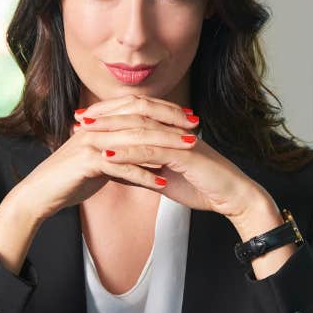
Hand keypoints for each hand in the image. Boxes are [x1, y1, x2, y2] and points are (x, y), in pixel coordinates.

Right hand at [8, 96, 200, 222]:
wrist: (39, 194)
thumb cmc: (70, 179)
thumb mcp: (99, 161)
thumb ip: (122, 155)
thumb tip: (149, 159)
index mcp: (100, 122)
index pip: (138, 107)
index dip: (165, 110)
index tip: (190, 118)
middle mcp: (96, 126)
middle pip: (141, 118)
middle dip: (171, 123)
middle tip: (196, 129)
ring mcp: (90, 142)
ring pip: (135, 140)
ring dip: (165, 146)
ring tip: (188, 151)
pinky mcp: (86, 162)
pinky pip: (121, 166)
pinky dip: (143, 174)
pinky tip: (162, 182)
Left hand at [74, 95, 278, 230]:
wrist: (234, 197)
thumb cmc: (204, 187)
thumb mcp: (165, 178)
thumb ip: (143, 170)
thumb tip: (118, 170)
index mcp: (170, 131)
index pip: (136, 115)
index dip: (110, 115)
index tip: (85, 119)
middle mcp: (175, 130)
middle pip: (134, 115)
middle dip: (104, 117)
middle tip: (78, 119)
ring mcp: (180, 140)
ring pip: (139, 130)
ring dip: (110, 131)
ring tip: (86, 134)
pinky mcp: (186, 154)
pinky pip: (152, 151)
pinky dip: (127, 152)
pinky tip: (107, 154)